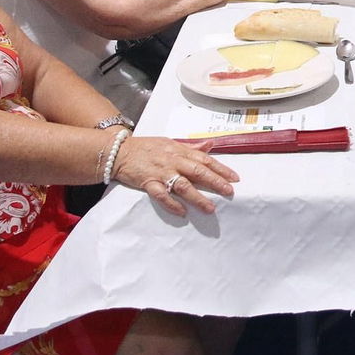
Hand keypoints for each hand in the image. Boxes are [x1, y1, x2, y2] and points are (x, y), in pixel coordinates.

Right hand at [110, 136, 237, 217]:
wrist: (119, 151)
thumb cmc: (146, 147)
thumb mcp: (171, 142)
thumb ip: (191, 147)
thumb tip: (211, 145)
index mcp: (180, 151)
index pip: (205, 159)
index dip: (221, 168)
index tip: (235, 178)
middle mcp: (173, 161)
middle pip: (198, 171)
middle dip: (215, 182)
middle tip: (229, 192)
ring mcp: (161, 172)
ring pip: (182, 185)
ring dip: (197, 197)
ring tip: (210, 208)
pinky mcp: (148, 182)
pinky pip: (161, 195)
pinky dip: (172, 204)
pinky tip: (182, 212)